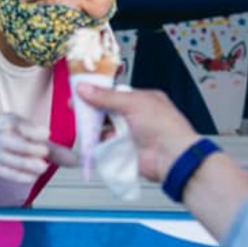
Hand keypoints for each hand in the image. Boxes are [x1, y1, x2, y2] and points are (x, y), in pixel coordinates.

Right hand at [0, 113, 49, 183]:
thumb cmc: (12, 140)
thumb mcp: (29, 137)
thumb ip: (53, 149)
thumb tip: (75, 161)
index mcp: (8, 121)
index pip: (18, 123)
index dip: (32, 129)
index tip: (46, 134)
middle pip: (12, 142)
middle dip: (29, 148)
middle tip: (45, 152)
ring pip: (9, 158)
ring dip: (27, 164)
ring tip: (42, 168)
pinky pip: (6, 172)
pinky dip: (20, 176)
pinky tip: (32, 177)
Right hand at [74, 84, 201, 182]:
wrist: (171, 158)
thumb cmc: (163, 126)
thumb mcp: (133, 103)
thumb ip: (107, 96)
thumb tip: (85, 88)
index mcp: (143, 100)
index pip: (115, 93)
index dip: (98, 92)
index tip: (81, 91)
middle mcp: (137, 116)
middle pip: (108, 111)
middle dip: (93, 110)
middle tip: (76, 108)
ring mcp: (131, 134)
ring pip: (106, 128)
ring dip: (94, 127)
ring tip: (80, 124)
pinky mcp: (125, 150)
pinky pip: (107, 145)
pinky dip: (98, 143)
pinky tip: (89, 140)